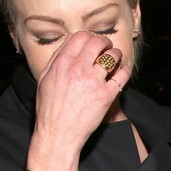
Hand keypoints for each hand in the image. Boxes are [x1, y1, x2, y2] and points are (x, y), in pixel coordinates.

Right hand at [27, 31, 133, 170]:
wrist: (58, 134)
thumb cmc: (49, 109)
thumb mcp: (45, 79)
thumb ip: (57, 60)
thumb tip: (69, 45)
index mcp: (62, 63)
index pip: (80, 37)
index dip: (89, 36)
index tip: (93, 41)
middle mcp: (78, 68)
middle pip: (97, 42)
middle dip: (105, 41)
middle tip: (107, 46)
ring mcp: (93, 81)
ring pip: (112, 56)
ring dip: (116, 54)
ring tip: (116, 57)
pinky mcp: (106, 95)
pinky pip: (122, 76)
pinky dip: (125, 70)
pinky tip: (124, 70)